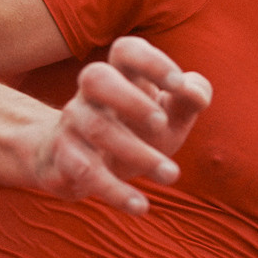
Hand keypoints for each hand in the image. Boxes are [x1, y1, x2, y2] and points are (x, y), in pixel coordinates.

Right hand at [29, 35, 211, 214]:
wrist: (72, 164)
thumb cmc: (133, 130)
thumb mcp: (169, 114)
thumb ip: (191, 97)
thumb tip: (196, 94)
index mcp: (119, 76)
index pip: (126, 50)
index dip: (152, 62)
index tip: (178, 85)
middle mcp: (90, 95)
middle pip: (95, 77)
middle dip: (130, 98)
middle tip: (161, 123)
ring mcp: (72, 125)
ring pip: (96, 129)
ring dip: (137, 153)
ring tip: (172, 175)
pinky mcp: (62, 160)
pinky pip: (83, 171)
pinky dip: (114, 191)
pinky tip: (141, 206)